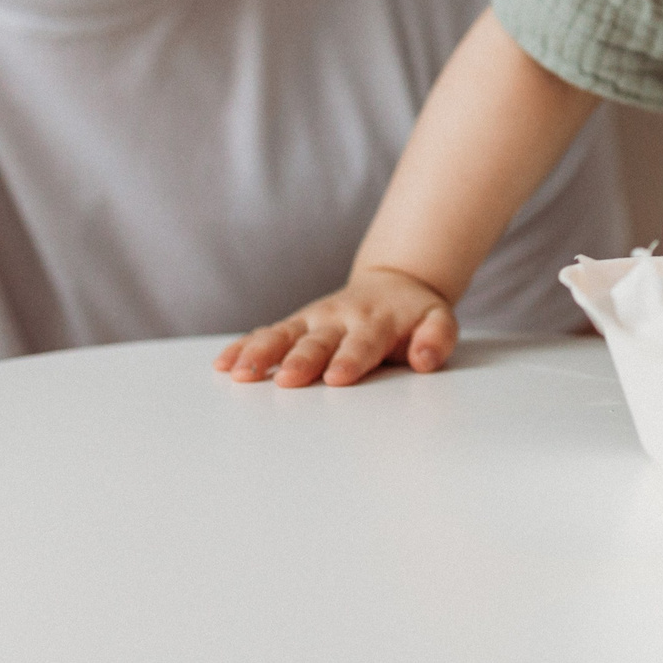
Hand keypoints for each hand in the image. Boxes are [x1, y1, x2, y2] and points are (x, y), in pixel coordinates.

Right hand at [214, 266, 458, 387]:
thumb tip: (424, 359)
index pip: (363, 344)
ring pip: (284, 336)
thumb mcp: (439, 320)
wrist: (393, 283)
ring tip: (239, 372)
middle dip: (302, 360)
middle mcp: (340, 319)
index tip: (337, 378)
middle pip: (318, 342)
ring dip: (261, 353)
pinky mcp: (295, 324)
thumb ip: (436, 339)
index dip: (350, 360)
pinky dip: (244, 347)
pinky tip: (223, 363)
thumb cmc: (414, 315)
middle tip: (286, 379)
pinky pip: (267, 334)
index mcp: (377, 323)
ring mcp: (314, 320)